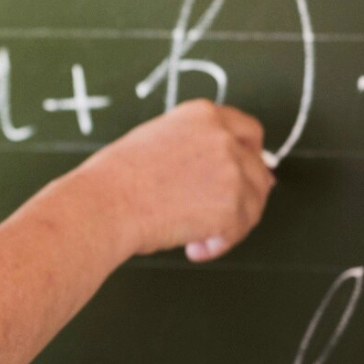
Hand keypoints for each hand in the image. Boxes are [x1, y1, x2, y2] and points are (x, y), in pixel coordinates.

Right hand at [75, 98, 274, 261]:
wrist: (105, 204)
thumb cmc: (116, 179)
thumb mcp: (157, 141)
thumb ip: (194, 148)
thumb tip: (224, 172)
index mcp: (203, 116)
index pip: (249, 131)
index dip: (251, 155)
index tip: (246, 172)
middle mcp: (223, 138)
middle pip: (258, 170)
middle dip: (245, 194)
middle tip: (224, 215)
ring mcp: (231, 172)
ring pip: (253, 204)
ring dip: (230, 224)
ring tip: (195, 237)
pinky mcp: (232, 207)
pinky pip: (237, 231)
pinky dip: (218, 244)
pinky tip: (193, 247)